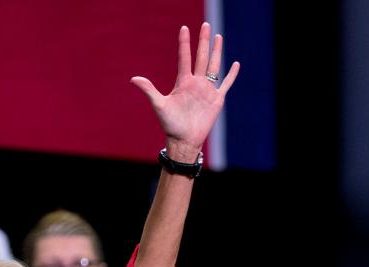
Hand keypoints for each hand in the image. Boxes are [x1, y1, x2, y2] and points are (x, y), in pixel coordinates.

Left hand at [131, 23, 239, 159]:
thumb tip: (133, 79)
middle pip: (201, 57)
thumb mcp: (159, 105)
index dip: (184, 43)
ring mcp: (207, 90)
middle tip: (205, 25)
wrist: (184, 140)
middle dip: (203, 41)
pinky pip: (226, 84)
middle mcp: (196, 83)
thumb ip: (149, 90)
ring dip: (217, 51)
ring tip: (218, 37)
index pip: (184, 57)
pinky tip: (235, 64)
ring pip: (214, 65)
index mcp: (183, 82)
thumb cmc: (170, 124)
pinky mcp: (216, 99)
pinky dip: (231, 75)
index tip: (184, 28)